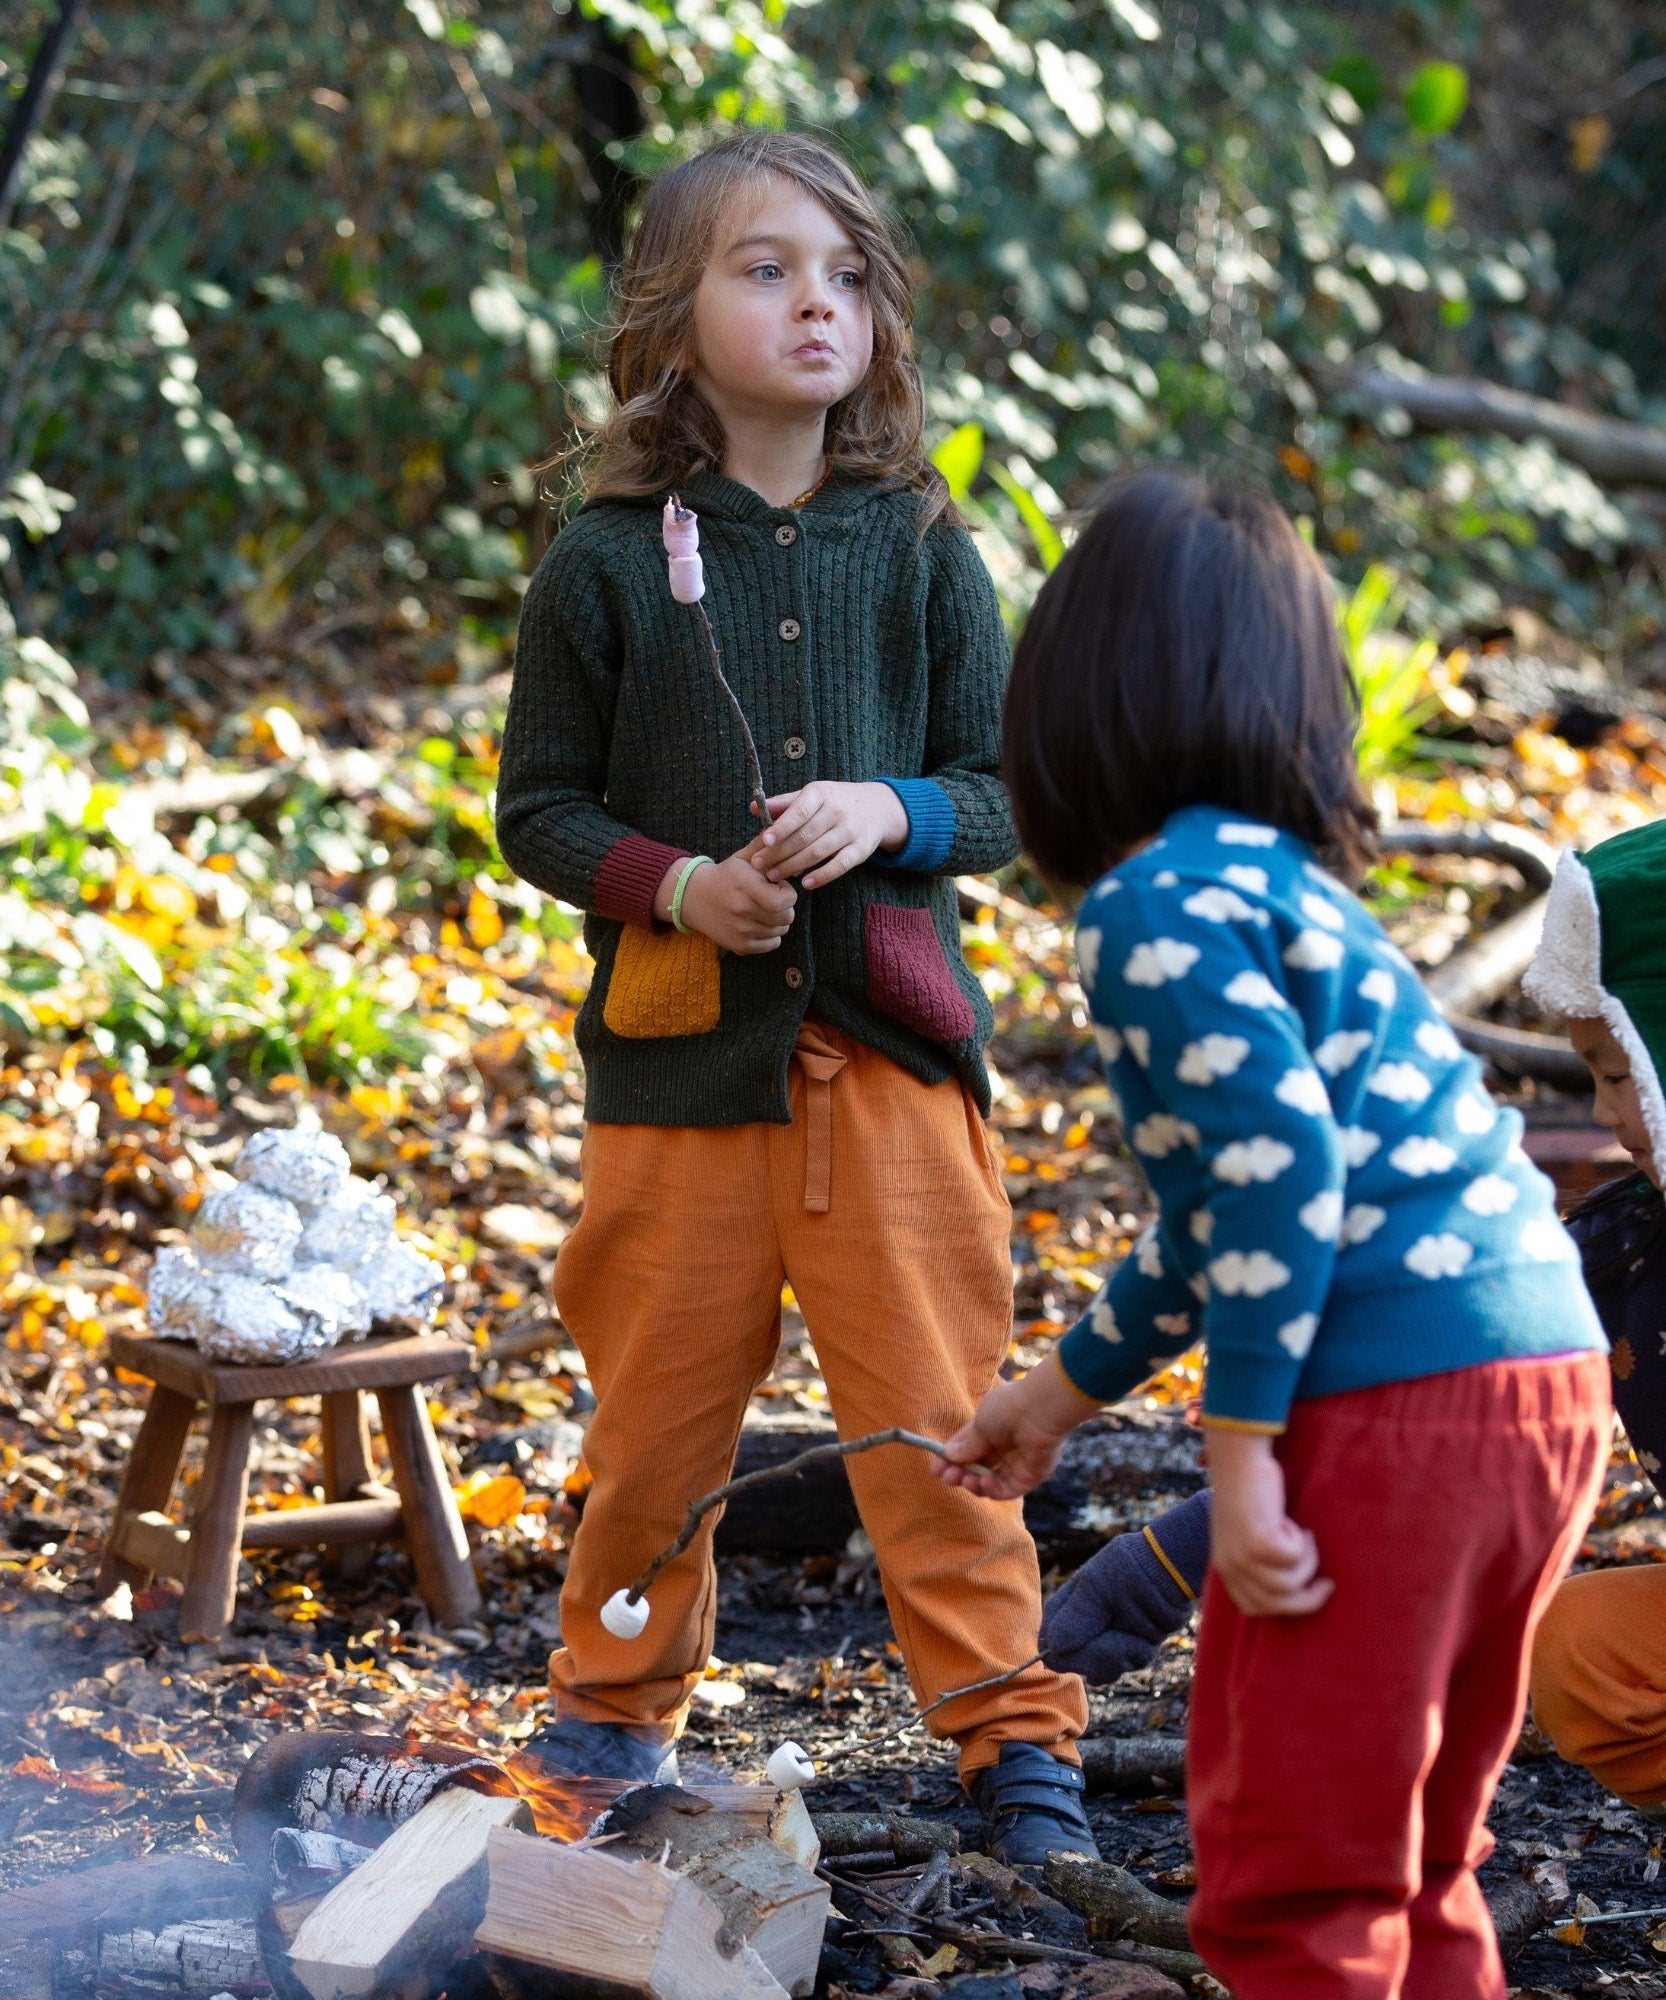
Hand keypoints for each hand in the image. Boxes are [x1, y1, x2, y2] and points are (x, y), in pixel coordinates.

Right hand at [658, 841, 795, 954]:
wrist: (693, 898)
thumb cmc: (725, 876)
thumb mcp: (742, 858)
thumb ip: (764, 846)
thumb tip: (783, 827)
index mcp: (745, 887)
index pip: (784, 901)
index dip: (788, 893)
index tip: (778, 886)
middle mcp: (742, 911)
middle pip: (786, 917)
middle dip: (785, 906)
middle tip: (772, 897)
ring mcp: (741, 931)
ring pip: (781, 931)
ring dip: (778, 920)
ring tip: (763, 908)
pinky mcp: (740, 946)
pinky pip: (772, 944)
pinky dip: (771, 935)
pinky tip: (758, 922)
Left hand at [753, 782, 907, 888]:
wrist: (878, 807)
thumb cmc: (836, 801)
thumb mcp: (812, 795)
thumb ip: (784, 803)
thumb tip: (754, 807)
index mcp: (820, 794)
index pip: (799, 812)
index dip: (781, 827)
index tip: (764, 840)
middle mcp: (836, 811)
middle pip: (804, 836)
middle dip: (779, 852)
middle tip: (758, 865)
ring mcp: (850, 831)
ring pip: (818, 852)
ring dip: (793, 866)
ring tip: (773, 876)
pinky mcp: (861, 850)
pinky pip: (840, 865)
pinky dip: (822, 876)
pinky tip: (805, 883)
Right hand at [932, 1353, 1101, 1500]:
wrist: (1039, 1411)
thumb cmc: (1008, 1409)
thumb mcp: (979, 1425)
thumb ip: (966, 1445)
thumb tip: (948, 1456)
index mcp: (991, 1429)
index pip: (967, 1449)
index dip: (951, 1459)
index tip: (936, 1469)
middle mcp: (1003, 1447)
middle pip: (977, 1467)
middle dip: (959, 1474)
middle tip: (947, 1478)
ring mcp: (1016, 1463)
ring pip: (990, 1482)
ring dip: (973, 1484)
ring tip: (964, 1480)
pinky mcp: (1028, 1477)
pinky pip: (1006, 1489)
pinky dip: (992, 1490)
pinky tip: (982, 1483)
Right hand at [1041, 1513, 1199, 1684]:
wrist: (1170, 1570)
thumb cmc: (1128, 1569)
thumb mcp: (1096, 1586)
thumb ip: (1075, 1617)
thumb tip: (1053, 1648)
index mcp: (1064, 1609)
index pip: (1049, 1646)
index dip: (1065, 1652)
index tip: (1082, 1641)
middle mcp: (1082, 1629)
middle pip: (1075, 1663)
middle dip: (1099, 1654)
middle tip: (1113, 1631)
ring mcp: (1106, 1641)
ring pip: (1103, 1670)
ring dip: (1123, 1652)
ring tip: (1133, 1625)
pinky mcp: (1129, 1649)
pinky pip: (1129, 1665)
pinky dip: (1139, 1651)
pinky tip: (1145, 1634)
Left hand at [1204, 1428, 1332, 1617]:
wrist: (1238, 1458)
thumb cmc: (1247, 1489)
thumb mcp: (1243, 1531)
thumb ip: (1255, 1559)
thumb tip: (1288, 1587)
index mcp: (1224, 1566)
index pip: (1253, 1608)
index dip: (1285, 1606)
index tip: (1307, 1593)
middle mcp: (1230, 1566)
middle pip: (1277, 1604)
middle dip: (1309, 1598)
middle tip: (1327, 1583)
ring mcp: (1242, 1556)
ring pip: (1290, 1583)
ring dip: (1307, 1561)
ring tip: (1305, 1536)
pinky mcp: (1258, 1542)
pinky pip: (1294, 1558)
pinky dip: (1300, 1541)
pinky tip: (1291, 1521)